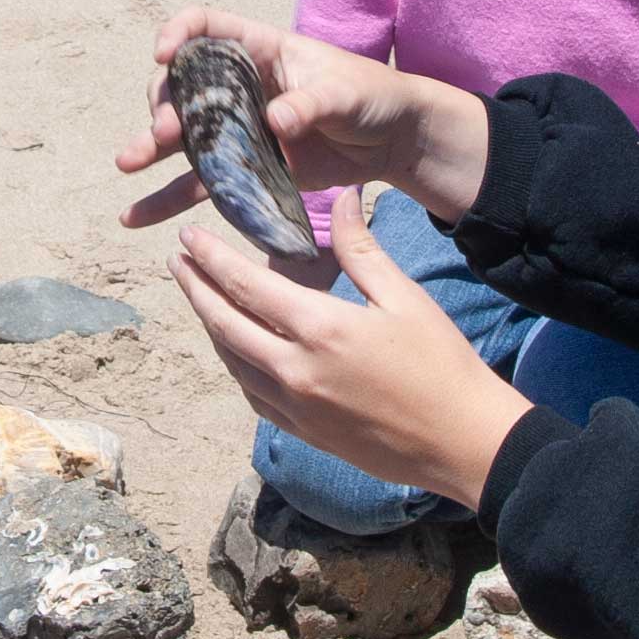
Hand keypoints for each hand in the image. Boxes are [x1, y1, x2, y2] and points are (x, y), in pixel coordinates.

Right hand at [115, 9, 458, 231]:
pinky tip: (136, 216)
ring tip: (127, 163)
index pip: (207, 27)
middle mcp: (240, 86)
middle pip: (184, 86)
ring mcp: (239, 127)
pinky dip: (168, 199)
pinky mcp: (245, 167)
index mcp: (261, 50)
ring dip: (151, 149)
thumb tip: (275, 121)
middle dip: (164, 106)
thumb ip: (309, 105)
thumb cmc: (372, 97)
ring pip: (184, 136)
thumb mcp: (345, 95)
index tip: (162, 55)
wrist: (394, 140)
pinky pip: (200, 183)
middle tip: (163, 134)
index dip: (178, 34)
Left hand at [170, 188, 535, 511]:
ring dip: (210, 327)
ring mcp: (296, 407)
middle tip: (177, 262)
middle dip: (195, 289)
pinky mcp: (304, 432)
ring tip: (199, 299)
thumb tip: (341, 197)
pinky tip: (235, 351)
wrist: (462, 441)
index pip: (246, 285)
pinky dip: (236, 366)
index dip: (211, 259)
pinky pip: (253, 395)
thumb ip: (361, 248)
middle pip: (225, 323)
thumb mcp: (404, 297)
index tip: (188, 238)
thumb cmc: (441, 363)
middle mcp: (295, 370)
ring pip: (233, 361)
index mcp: (319, 328)